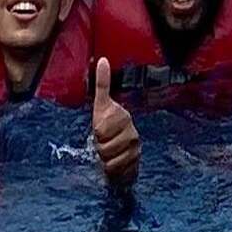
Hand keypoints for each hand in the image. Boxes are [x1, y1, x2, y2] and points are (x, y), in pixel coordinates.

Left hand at [89, 57, 141, 192]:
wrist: (120, 148)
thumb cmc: (106, 125)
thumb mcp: (100, 105)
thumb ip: (102, 84)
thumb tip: (102, 59)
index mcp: (123, 117)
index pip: (100, 130)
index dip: (95, 135)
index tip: (98, 132)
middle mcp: (133, 134)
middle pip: (104, 147)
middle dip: (99, 149)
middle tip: (102, 145)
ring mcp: (136, 150)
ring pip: (111, 161)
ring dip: (105, 161)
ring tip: (108, 154)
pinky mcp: (136, 165)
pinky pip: (119, 172)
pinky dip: (113, 172)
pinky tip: (114, 165)